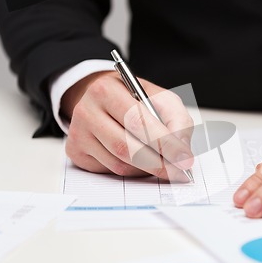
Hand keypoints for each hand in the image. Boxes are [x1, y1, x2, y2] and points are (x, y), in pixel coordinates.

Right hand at [61, 71, 193, 180]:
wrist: (106, 99)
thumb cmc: (136, 100)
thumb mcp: (162, 99)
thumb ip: (177, 121)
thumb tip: (183, 152)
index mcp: (106, 90)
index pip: (138, 122)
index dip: (164, 144)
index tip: (184, 159)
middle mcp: (86, 111)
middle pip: (126, 147)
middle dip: (158, 163)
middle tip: (178, 172)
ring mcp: (78, 134)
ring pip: (120, 164)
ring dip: (147, 169)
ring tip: (162, 163)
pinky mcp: (77, 153)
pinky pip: (110, 171)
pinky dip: (132, 171)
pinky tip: (140, 161)